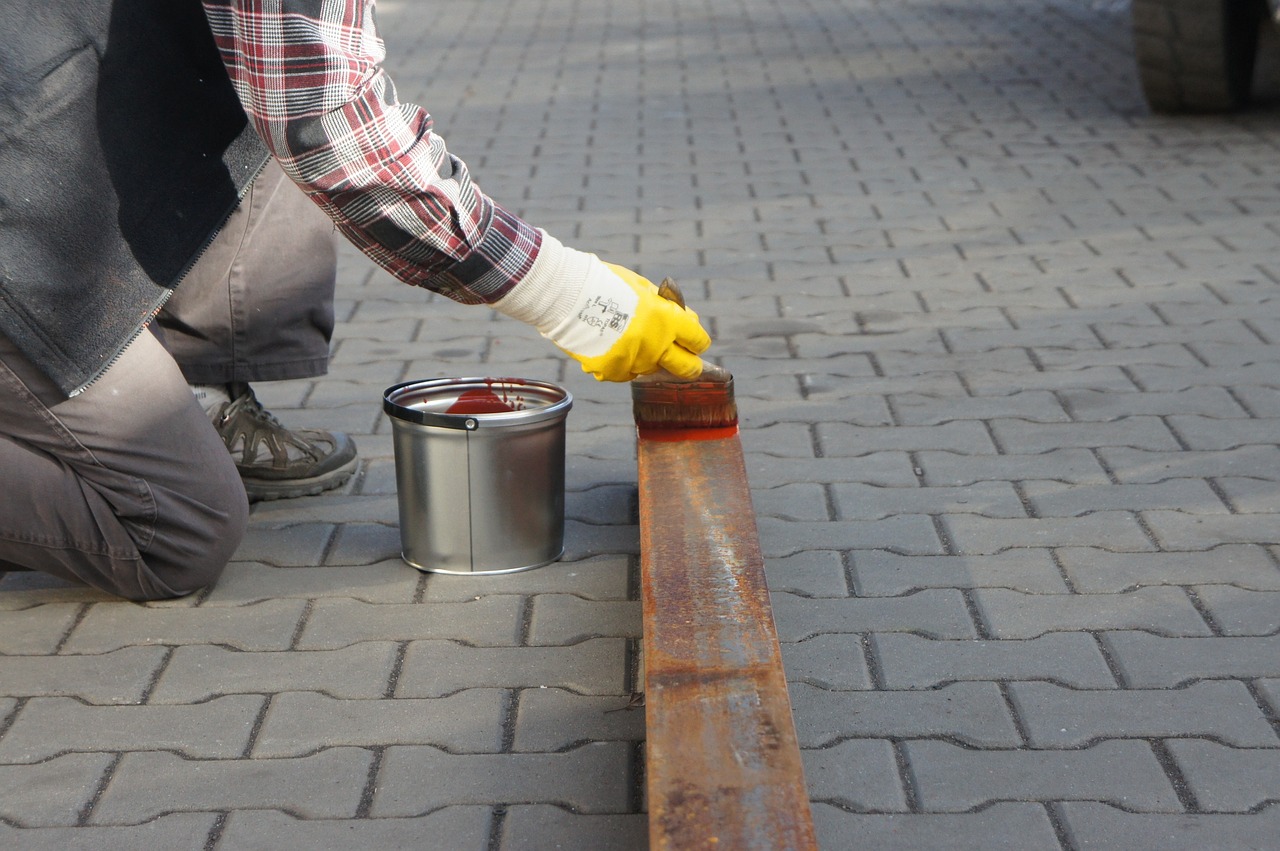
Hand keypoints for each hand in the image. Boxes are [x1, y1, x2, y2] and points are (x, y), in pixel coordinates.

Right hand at [492, 234, 711, 381]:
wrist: (565, 294)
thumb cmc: (604, 284)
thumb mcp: (642, 287)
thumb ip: (665, 308)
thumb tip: (685, 321)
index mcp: (666, 319)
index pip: (698, 340)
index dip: (697, 341)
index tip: (693, 342)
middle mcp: (655, 344)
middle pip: (687, 368)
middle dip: (689, 366)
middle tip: (684, 362)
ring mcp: (634, 361)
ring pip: (652, 370)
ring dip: (647, 359)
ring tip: (629, 340)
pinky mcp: (613, 371)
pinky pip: (626, 374)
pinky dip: (622, 364)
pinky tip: (612, 347)